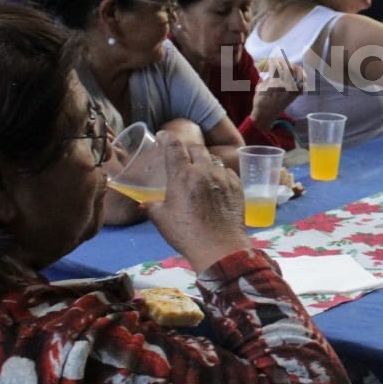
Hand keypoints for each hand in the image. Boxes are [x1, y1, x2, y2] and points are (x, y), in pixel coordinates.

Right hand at [146, 132, 250, 271]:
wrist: (219, 247)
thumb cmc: (187, 234)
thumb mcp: (161, 220)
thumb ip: (152, 206)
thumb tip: (145, 203)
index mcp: (182, 175)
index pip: (174, 147)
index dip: (168, 138)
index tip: (164, 136)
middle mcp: (204, 171)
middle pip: (197, 149)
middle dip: (189, 150)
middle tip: (184, 158)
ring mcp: (223, 177)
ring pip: (214, 160)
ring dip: (206, 163)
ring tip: (201, 173)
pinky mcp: (237, 186)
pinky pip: (228, 172)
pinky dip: (220, 175)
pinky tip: (217, 185)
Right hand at [251, 58, 303, 129]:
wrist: (266, 115)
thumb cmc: (260, 100)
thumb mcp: (260, 86)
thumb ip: (268, 75)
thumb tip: (272, 65)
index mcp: (274, 83)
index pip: (276, 66)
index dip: (272, 61)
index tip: (270, 60)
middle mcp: (286, 85)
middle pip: (287, 67)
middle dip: (281, 61)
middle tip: (277, 61)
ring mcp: (293, 90)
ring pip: (298, 73)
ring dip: (293, 66)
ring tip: (287, 65)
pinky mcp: (296, 94)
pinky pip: (303, 83)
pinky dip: (302, 77)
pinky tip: (298, 74)